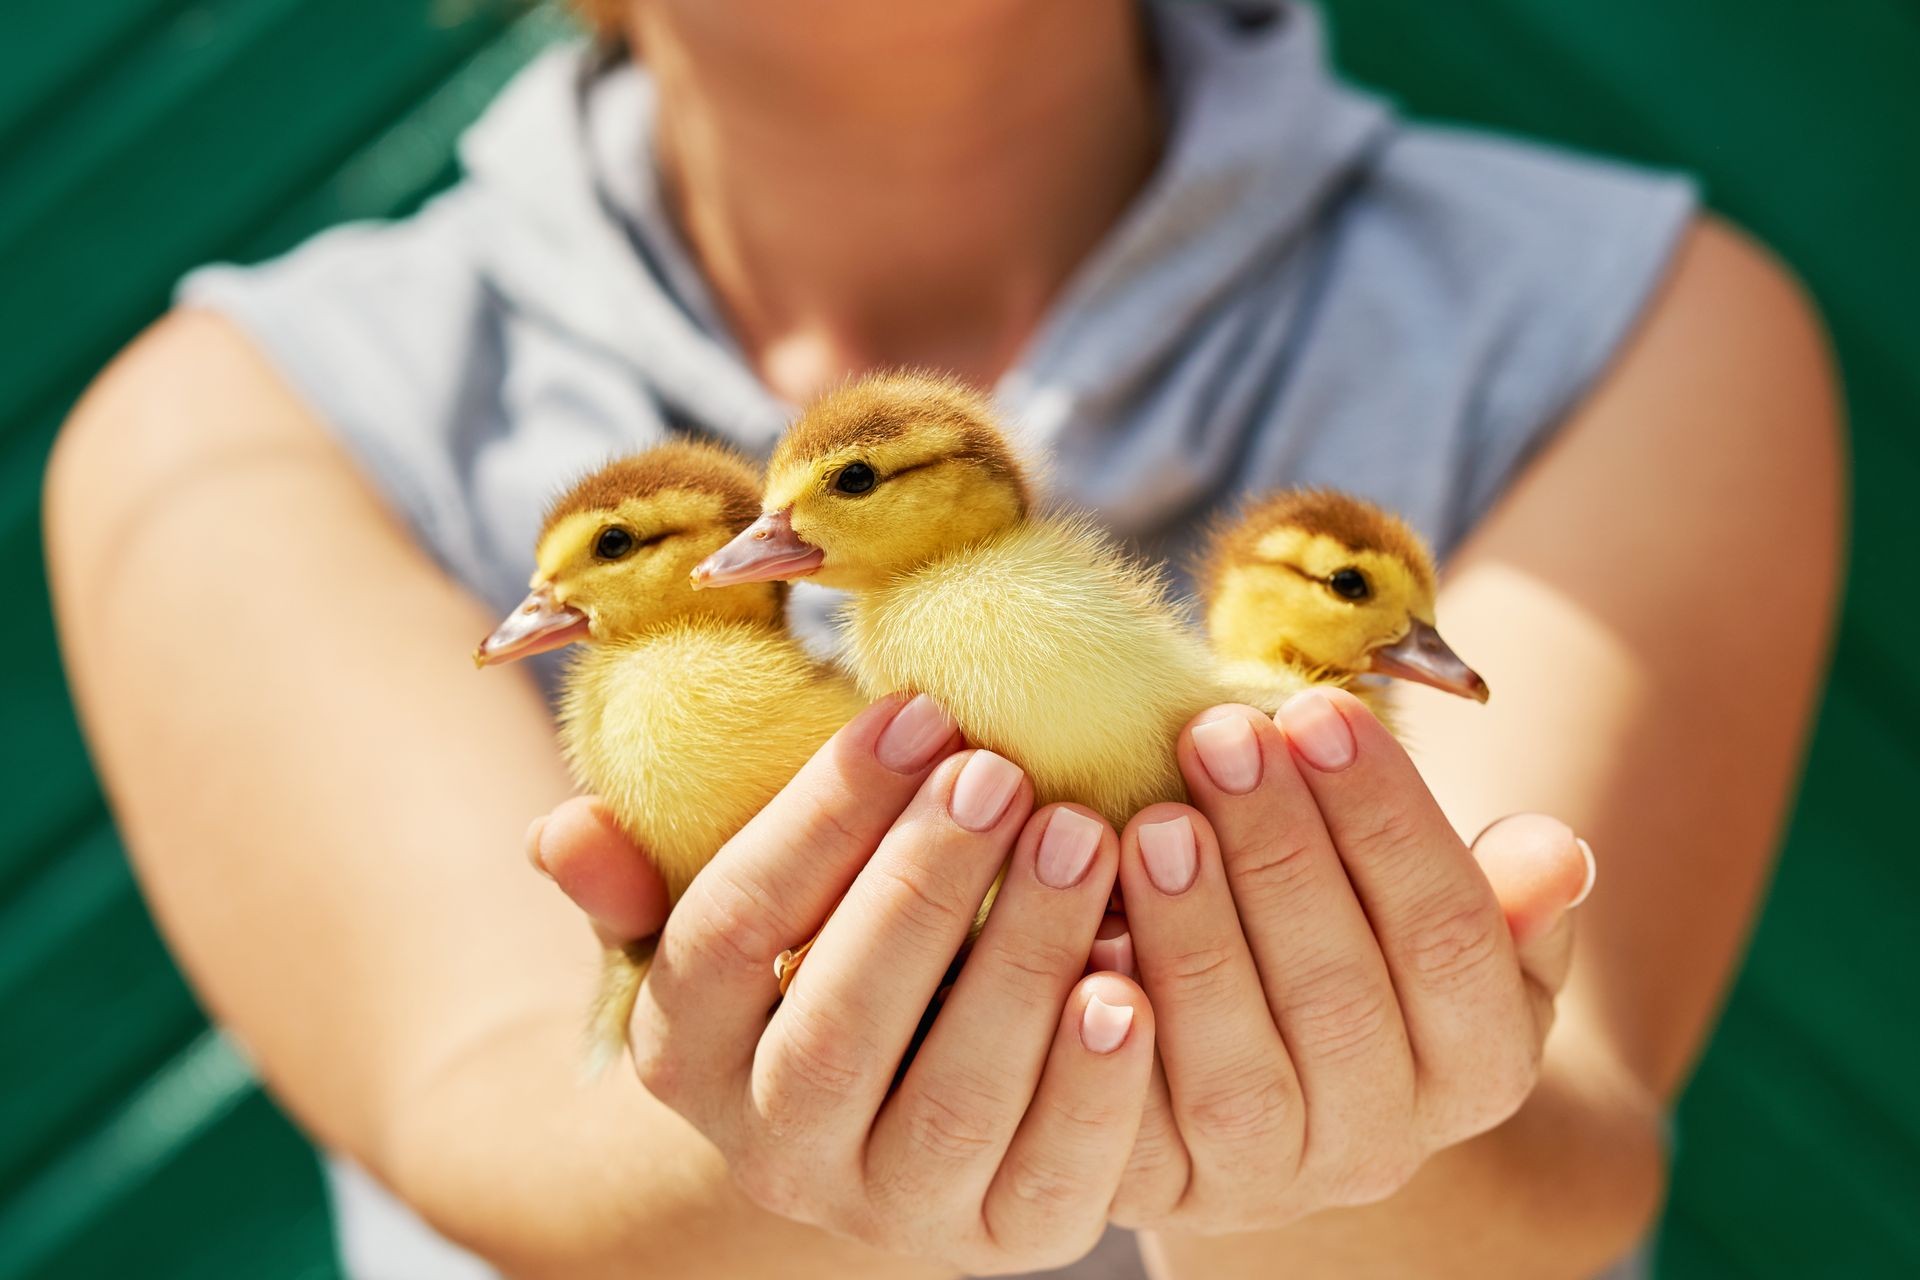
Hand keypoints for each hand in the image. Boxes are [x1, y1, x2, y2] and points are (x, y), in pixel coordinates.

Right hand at [529, 695, 1156, 1272]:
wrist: (887, 1099)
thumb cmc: (814, 949)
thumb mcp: (723, 909)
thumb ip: (644, 872)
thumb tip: (563, 832)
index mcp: (684, 1050)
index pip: (729, 929)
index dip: (821, 815)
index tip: (917, 709)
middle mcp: (774, 1148)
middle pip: (837, 1023)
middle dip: (923, 886)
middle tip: (1002, 772)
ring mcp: (890, 1206)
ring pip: (952, 1101)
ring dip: (1023, 964)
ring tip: (1086, 840)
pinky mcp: (1004, 1238)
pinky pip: (1054, 1181)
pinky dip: (1096, 1087)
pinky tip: (1133, 984)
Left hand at [1106, 688, 1592, 1232]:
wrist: (1281, 1086)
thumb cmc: (1365, 949)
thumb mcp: (1452, 922)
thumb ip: (1508, 895)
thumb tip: (1556, 852)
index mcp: (1480, 1067)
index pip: (1449, 937)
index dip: (1386, 819)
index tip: (1320, 708)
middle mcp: (1383, 1144)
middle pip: (1339, 997)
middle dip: (1279, 853)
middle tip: (1221, 736)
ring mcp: (1269, 1179)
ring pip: (1235, 1070)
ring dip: (1193, 935)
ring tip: (1152, 821)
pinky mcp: (1161, 1188)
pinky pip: (1129, 1119)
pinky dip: (1102, 1026)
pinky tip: (1085, 921)